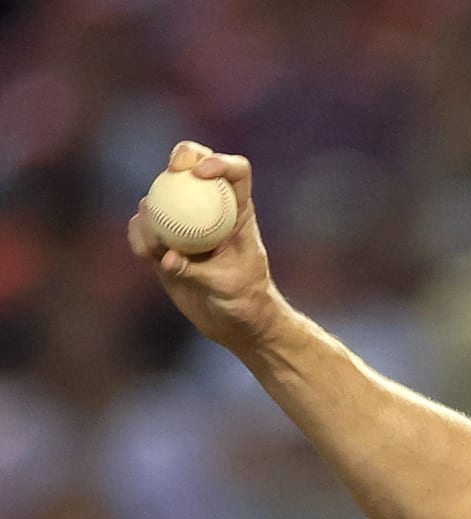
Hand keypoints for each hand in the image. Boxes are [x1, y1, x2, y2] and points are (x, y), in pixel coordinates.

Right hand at [127, 142, 283, 349]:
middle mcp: (210, 210)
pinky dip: (139, 236)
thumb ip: (196, 270)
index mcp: (238, 212)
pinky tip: (145, 252)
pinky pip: (144, 230)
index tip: (201, 173)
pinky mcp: (165, 243)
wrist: (234, 322)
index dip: (220, 162)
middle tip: (171, 173)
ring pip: (161, 196)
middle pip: (194, 167)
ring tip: (155, 244)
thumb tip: (166, 256)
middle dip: (181, 157)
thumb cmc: (245, 301)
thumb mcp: (228, 287)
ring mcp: (185, 224)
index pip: (236, 173)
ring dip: (152, 209)